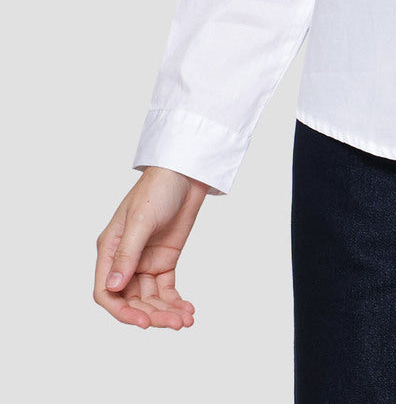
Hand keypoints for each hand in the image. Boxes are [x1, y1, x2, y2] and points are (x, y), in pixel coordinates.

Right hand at [94, 167, 209, 328]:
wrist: (185, 173)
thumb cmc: (157, 188)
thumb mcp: (141, 220)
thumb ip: (127, 254)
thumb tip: (113, 287)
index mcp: (110, 250)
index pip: (106, 292)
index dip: (122, 312)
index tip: (143, 322)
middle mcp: (125, 260)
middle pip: (131, 300)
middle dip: (152, 314)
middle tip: (175, 323)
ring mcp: (145, 262)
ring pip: (150, 299)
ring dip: (166, 312)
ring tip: (186, 320)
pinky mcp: (164, 261)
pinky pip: (166, 290)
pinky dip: (175, 302)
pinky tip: (188, 310)